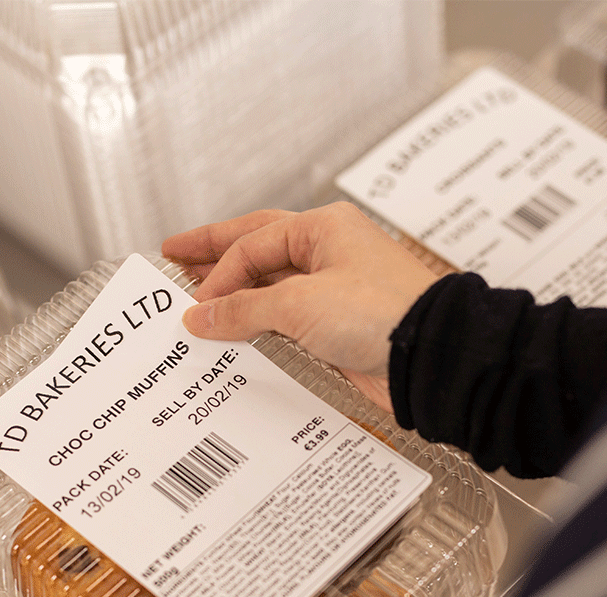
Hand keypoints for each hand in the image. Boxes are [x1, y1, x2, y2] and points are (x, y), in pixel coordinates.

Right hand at [162, 202, 438, 412]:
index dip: (217, 272)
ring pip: (273, 289)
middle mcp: (329, 254)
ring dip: (238, 298)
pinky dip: (261, 328)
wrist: (430, 357)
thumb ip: (244, 309)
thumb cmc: (383, 313)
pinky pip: (289, 322)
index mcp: (322, 229)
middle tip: (176, 260)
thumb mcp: (298, 304)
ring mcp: (336, 291)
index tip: (193, 304)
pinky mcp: (341, 328)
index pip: (252, 244)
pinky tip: (240, 337)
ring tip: (201, 305)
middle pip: (259, 251)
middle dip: (217, 257)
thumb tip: (202, 316)